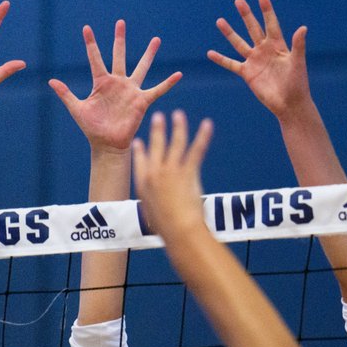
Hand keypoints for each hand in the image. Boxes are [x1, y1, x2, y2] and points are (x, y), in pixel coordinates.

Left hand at [50, 21, 181, 153]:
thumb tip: (51, 81)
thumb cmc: (92, 128)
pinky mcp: (141, 101)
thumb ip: (66, 94)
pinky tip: (178, 74)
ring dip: (148, 54)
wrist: (107, 144)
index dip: (91, 43)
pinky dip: (167, 83)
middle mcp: (117, 82)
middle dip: (119, 39)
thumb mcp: (77, 109)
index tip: (86, 28)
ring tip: (156, 39)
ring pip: (141, 67)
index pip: (95, 58)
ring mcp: (131, 90)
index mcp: (101, 82)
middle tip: (120, 22)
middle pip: (119, 55)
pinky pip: (157, 90)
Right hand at [133, 110, 212, 239]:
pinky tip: (207, 125)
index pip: (139, 161)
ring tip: (178, 115)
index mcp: (143, 185)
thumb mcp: (153, 219)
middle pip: (156, 146)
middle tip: (158, 117)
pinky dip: (203, 136)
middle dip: (158, 130)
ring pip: (175, 143)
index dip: (140, 150)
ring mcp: (171, 170)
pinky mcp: (188, 171)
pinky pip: (197, 150)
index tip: (139, 141)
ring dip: (178, 127)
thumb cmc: (167, 230)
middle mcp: (154, 173)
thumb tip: (155, 217)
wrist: (178, 231)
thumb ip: (154, 209)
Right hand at [208, 0, 309, 117]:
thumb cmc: (298, 83)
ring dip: (229, 33)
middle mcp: (265, 50)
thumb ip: (298, 45)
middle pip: (253, 29)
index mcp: (278, 46)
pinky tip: (210, 53)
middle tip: (239, 1)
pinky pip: (231, 64)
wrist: (289, 104)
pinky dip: (221, 59)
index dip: (267, 11)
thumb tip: (303, 28)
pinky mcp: (247, 73)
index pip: (271, 24)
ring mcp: (255, 61)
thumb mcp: (298, 62)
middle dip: (246, 15)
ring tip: (220, 21)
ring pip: (239, 43)